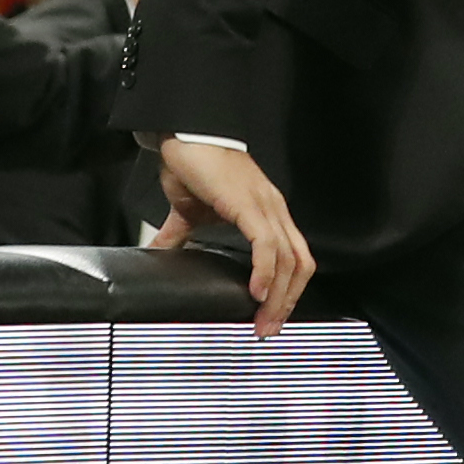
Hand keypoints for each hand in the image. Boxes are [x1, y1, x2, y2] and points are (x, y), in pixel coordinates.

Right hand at [151, 137, 316, 337]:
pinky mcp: (249, 204)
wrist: (184, 134)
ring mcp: (266, 206)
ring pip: (288, 260)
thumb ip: (181, 234)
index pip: (294, 258)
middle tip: (269, 329)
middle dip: (288, 302)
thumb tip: (164, 254)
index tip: (272, 315)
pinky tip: (258, 291)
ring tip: (264, 320)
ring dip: (279, 296)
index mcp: (267, 213)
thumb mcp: (189, 210)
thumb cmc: (192, 164)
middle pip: (300, 265)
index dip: (289, 289)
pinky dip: (265, 271)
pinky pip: (267, 244)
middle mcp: (274, 210)